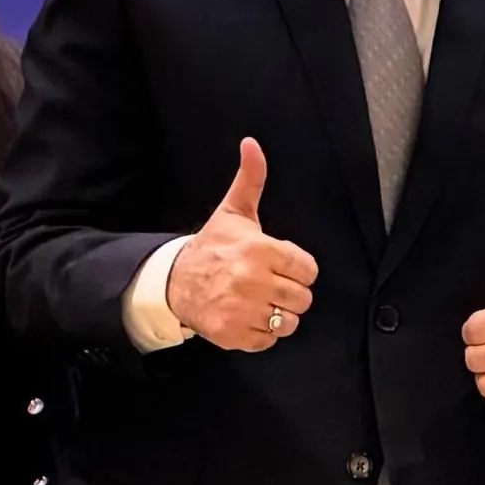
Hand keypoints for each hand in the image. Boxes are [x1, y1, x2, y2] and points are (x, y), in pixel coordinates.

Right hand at [165, 137, 318, 350]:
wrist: (175, 281)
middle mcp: (253, 281)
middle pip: (302, 298)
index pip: (308, 269)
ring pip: (288, 322)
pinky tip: (247, 316)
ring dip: (278, 315)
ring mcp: (243, 310)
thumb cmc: (212, 247)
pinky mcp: (234, 334)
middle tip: (270, 285)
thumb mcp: (234, 212)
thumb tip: (252, 144)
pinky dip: (261, 333)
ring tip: (259, 301)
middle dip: (289, 293)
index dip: (297, 269)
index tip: (280, 266)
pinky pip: (268, 340)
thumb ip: (250, 178)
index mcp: (261, 250)